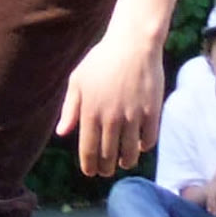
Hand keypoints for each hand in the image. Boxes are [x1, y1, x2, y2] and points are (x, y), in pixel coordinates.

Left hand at [55, 31, 162, 177]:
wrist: (133, 44)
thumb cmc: (102, 60)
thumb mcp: (78, 80)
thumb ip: (70, 109)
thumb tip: (62, 133)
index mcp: (90, 112)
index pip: (88, 150)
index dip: (89, 166)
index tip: (91, 172)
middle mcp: (111, 117)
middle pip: (108, 156)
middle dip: (106, 168)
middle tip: (106, 170)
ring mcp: (133, 116)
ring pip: (130, 152)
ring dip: (126, 162)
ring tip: (123, 162)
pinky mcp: (152, 111)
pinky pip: (149, 140)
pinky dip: (144, 147)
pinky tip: (139, 146)